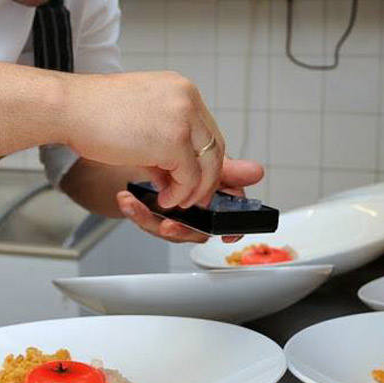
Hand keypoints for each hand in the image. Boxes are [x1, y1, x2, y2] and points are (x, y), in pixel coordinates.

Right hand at [62, 71, 223, 209]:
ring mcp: (183, 119)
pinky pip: (189, 177)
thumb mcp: (139, 119)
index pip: (206, 128)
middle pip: (214, 146)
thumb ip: (162, 142)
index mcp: (180, 88)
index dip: (203, 158)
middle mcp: (187, 98)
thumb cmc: (92, 112)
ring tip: (174, 201)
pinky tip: (164, 198)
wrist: (68, 107)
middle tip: (193, 197)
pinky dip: (179, 194)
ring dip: (193, 189)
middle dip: (206, 177)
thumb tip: (174, 173)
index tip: (194, 178)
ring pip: (207, 164)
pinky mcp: (174, 142)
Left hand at [115, 158, 264, 243]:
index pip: (227, 214)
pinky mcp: (148, 210)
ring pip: (169, 227)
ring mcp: (172, 208)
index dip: (230, 228)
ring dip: (150, 219)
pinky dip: (134, 210)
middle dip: (182, 228)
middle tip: (169, 223)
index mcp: (212, 189)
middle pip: (197, 228)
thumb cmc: (168, 147)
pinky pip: (147, 220)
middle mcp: (194, 203)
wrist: (126, 148)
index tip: (226, 235)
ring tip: (136, 205)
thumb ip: (227, 169)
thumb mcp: (195, 154)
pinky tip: (126, 199)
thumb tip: (257, 172)